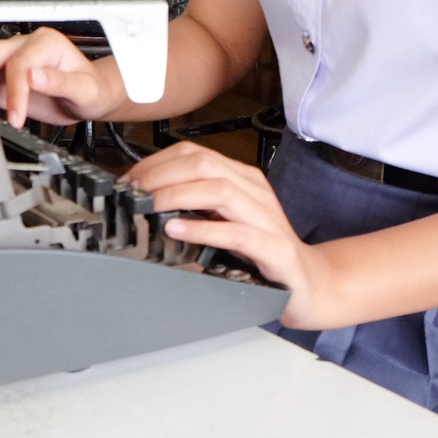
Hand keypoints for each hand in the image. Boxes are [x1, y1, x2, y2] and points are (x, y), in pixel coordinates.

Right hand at [0, 27, 122, 126]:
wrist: (90, 98)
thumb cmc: (92, 90)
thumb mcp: (84, 89)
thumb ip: (59, 82)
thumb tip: (33, 75)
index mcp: (46, 43)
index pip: (19, 62)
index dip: (15, 91)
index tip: (17, 116)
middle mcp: (26, 46)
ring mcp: (12, 60)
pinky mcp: (5, 77)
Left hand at [125, 142, 339, 328]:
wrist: (309, 283)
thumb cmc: (261, 254)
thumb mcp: (224, 221)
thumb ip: (195, 207)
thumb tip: (145, 201)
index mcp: (242, 179)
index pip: (194, 154)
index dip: (156, 163)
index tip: (128, 181)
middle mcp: (255, 191)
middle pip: (204, 164)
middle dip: (161, 174)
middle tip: (132, 192)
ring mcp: (266, 218)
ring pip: (220, 189)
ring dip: (178, 194)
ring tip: (150, 206)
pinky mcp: (274, 249)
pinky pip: (237, 233)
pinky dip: (203, 229)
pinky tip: (177, 229)